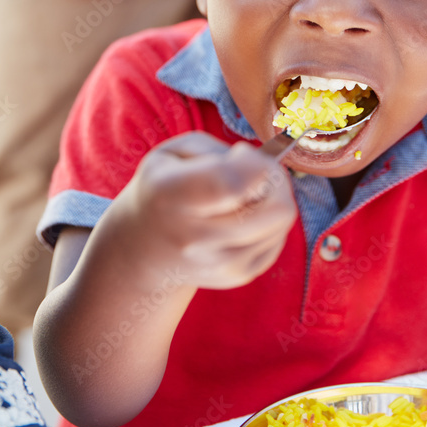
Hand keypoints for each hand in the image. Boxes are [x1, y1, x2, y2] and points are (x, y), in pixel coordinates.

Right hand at [120, 132, 297, 289]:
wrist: (144, 248)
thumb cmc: (163, 188)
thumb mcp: (172, 152)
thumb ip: (215, 150)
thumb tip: (257, 168)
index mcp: (170, 195)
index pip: (233, 185)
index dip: (253, 163)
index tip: (240, 152)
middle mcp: (195, 238)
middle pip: (276, 210)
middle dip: (275, 179)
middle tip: (252, 170)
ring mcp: (219, 264)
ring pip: (282, 223)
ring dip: (272, 199)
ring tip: (244, 193)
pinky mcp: (237, 276)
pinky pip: (278, 238)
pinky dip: (269, 221)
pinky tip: (243, 214)